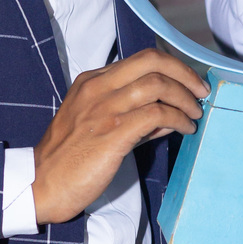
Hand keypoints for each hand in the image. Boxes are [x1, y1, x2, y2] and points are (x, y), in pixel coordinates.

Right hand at [32, 49, 207, 224]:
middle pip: (152, 61)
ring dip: (185, 98)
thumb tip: (167, 115)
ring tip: (195, 114)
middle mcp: (98, 87)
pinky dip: (177, 119)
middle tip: (201, 91)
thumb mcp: (97, 125)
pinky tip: (184, 129)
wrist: (41, 184)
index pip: (141, 59)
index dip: (172, 67)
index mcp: (92, 81)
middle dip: (184, 73)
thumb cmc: (69, 158)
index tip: (189, 82)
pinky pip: (156, 114)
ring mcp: (104, 108)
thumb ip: (132, 116)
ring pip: (157, 85)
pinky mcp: (113, 132)